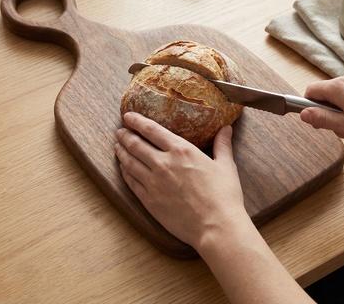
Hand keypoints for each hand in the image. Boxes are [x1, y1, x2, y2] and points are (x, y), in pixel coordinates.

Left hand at [114, 112, 245, 249]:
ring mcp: (153, 183)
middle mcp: (163, 163)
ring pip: (129, 162)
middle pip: (135, 144)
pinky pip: (131, 182)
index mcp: (181, 150)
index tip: (128, 116)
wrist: (216, 227)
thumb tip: (226, 129)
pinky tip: (123, 168)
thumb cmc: (223, 196)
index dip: (137, 121)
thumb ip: (222, 145)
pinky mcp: (149, 201)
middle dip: (125, 135)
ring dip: (121, 152)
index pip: (151, 129)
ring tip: (117, 146)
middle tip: (120, 131)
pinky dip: (125, 172)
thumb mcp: (226, 166)